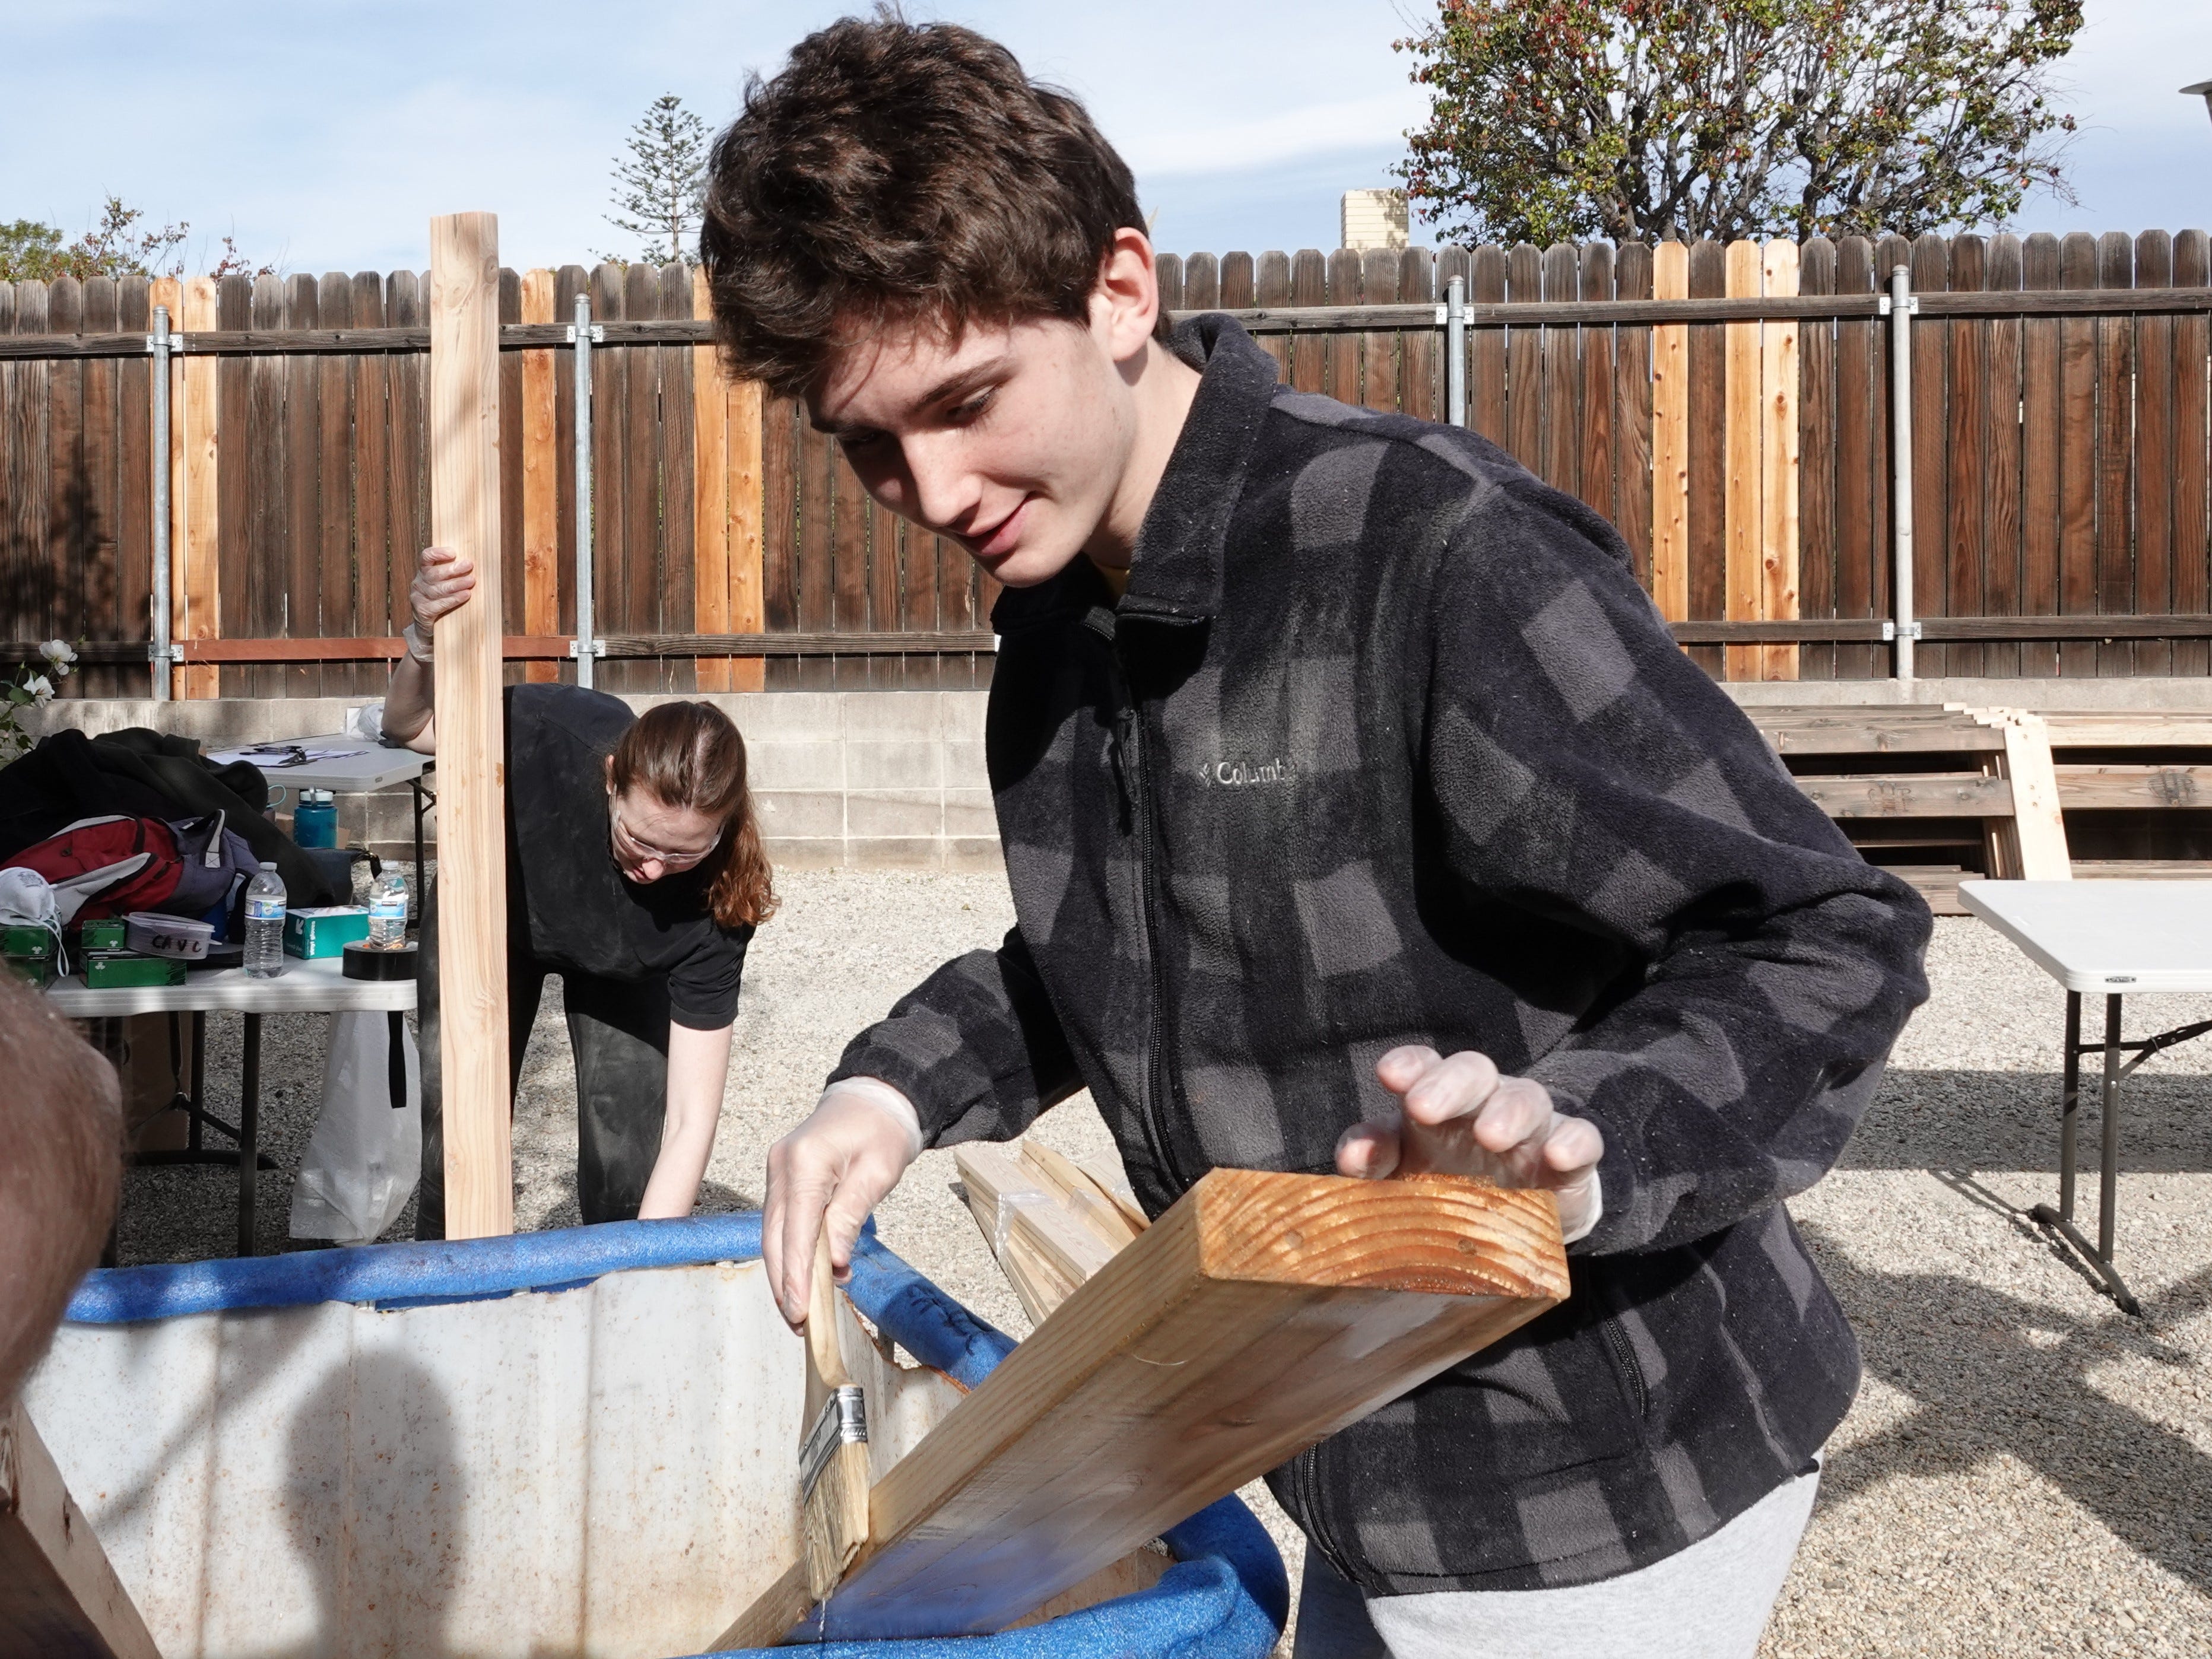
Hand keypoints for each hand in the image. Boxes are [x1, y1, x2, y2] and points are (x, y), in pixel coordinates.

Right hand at [409, 545, 475, 627]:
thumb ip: (452, 573)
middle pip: (433, 573)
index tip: (452, 552)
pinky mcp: (423, 611)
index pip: (426, 557)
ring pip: (437, 589)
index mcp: (423, 572)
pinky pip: (438, 604)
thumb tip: (473, 563)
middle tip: (469, 565)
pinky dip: (453, 599)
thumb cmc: (440, 600)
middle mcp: (418, 583)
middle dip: (452, 569)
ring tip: (471, 581)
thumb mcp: (443, 583)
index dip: (437, 553)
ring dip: (456, 584)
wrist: (427, 626)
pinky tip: (465, 595)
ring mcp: (418, 597)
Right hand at [764, 1078, 923, 1326]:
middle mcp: (781, 1167)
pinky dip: (790, 1253)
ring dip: (783, 1273)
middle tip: (799, 1324)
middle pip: (774, 1238)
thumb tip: (833, 1264)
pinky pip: (781, 1223)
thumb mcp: (878, 1173)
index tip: (799, 1312)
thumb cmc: (883, 1131)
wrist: (874, 1096)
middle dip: (783, 1284)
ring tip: (799, 1312)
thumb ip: (851, 1216)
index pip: (795, 1230)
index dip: (795, 1275)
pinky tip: (802, 1279)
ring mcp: (778, 1172)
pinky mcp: (783, 1179)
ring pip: (772, 1234)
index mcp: (805, 1162)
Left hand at [1336, 1046, 1603, 1242]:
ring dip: (1509, 1112)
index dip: (1409, 1065)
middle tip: (1424, 1108)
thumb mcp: (1402, 1177)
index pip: (1423, 1066)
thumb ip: (1374, 1160)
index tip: (1387, 1075)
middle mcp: (1484, 1103)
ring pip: (1527, 1099)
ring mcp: (1531, 1129)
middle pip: (1473, 1072)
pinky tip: (1558, 1156)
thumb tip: (1350, 1158)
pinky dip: (1573, 1142)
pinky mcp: (1572, 1161)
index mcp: (1437, 1100)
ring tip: (1492, 1137)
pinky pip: (1581, 1139)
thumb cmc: (1446, 1188)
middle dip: (1450, 1084)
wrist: (1518, 1229)